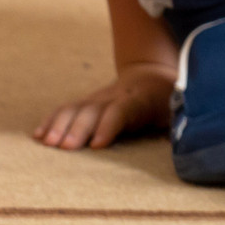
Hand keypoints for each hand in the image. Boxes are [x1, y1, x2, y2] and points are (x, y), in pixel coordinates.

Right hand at [34, 62, 174, 149]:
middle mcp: (115, 97)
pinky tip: (38, 135)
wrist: (152, 75)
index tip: (97, 144)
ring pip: (75, 108)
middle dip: (78, 129)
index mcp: (141, 100)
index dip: (109, 125)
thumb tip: (186, 145)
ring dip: (60, 125)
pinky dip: (51, 120)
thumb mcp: (179, 111)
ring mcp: (97, 98)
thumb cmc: (168, 102)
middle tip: (65, 148)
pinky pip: (65, 108)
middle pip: (93, 111)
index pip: (122, 110)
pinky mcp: (86, 101)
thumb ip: (180, 126)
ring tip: (47, 143)